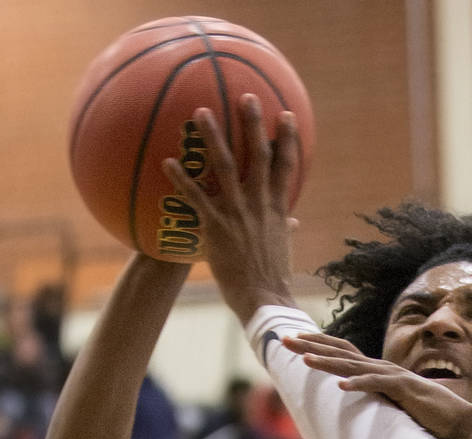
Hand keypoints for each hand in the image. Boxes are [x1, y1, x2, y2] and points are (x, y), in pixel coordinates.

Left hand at [161, 93, 298, 321]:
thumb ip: (286, 228)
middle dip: (254, 125)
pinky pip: (196, 197)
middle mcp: (260, 205)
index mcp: (279, 209)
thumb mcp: (284, 247)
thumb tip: (294, 221)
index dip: (288, 139)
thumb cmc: (273, 277)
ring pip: (226, 167)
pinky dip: (182, 179)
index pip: (288, 166)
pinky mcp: (216, 227)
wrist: (264, 298)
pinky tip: (167, 161)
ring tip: (201, 112)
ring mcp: (238, 213)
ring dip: (214, 138)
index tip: (286, 115)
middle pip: (259, 156)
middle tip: (247, 97)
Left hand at [284, 332, 471, 438]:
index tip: (294, 341)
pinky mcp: (404, 389)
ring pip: (354, 366)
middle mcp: (382, 367)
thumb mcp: (391, 402)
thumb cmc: (424, 413)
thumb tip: (354, 399)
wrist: (455, 419)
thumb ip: (374, 396)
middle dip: (312, 346)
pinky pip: (378, 385)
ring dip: (328, 363)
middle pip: (341, 352)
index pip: (343, 350)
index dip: (319, 344)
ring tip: (305, 360)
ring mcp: (393, 376)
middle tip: (285, 341)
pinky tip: (341, 386)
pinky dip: (359, 384)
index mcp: (378, 370)